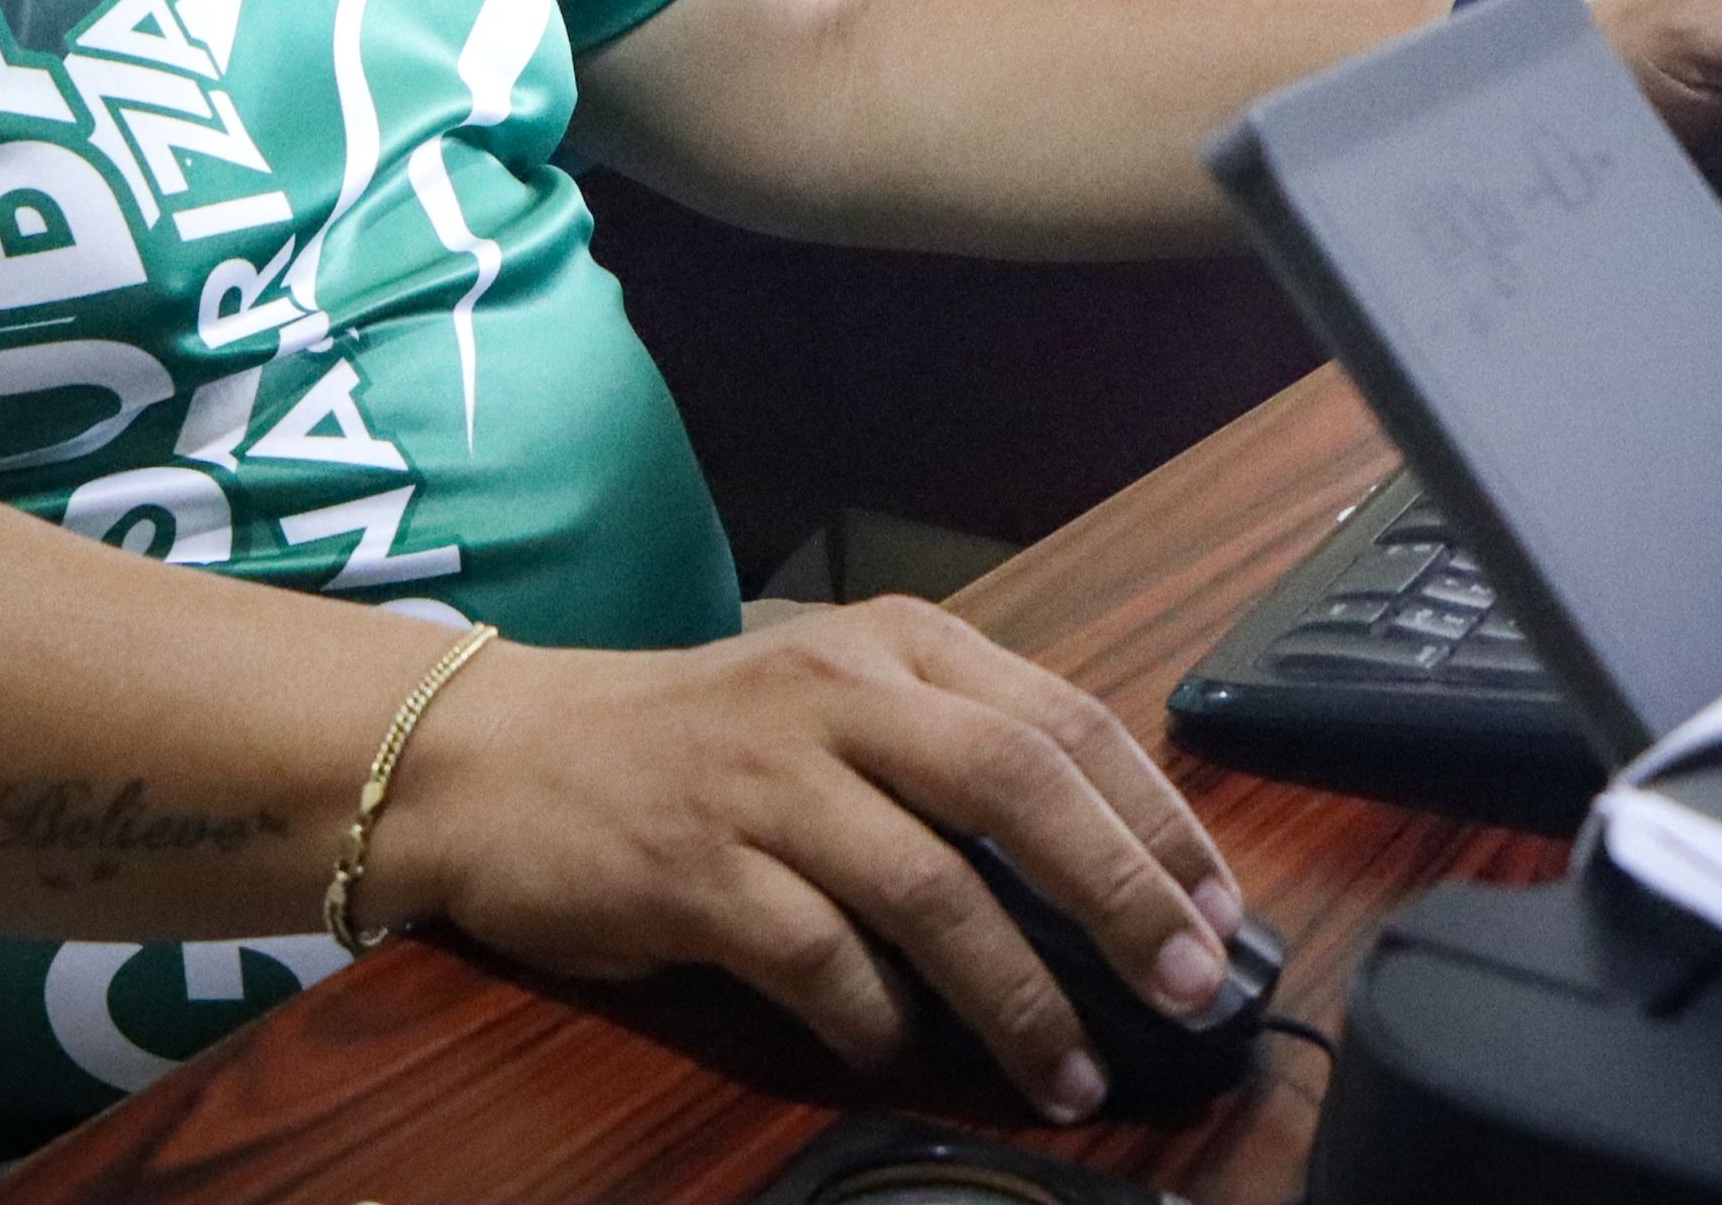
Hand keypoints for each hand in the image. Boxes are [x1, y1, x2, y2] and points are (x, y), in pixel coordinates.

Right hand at [366, 595, 1245, 1123]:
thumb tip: (1111, 867)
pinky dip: (879, 1020)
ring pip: (933, 889)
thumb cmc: (693, 742)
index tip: (1219, 907)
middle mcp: (840, 696)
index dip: (1156, 820)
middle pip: (1020, 788)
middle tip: (1187, 987)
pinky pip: (822, 958)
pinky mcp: (698, 867)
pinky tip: (906, 1057)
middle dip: (1123, 897)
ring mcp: (767, 779)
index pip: (1064, 722)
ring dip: (1019, 996)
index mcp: (895, 647)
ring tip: (1073, 1074)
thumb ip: (955, 756)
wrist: (502, 758)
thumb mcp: (837, 704)